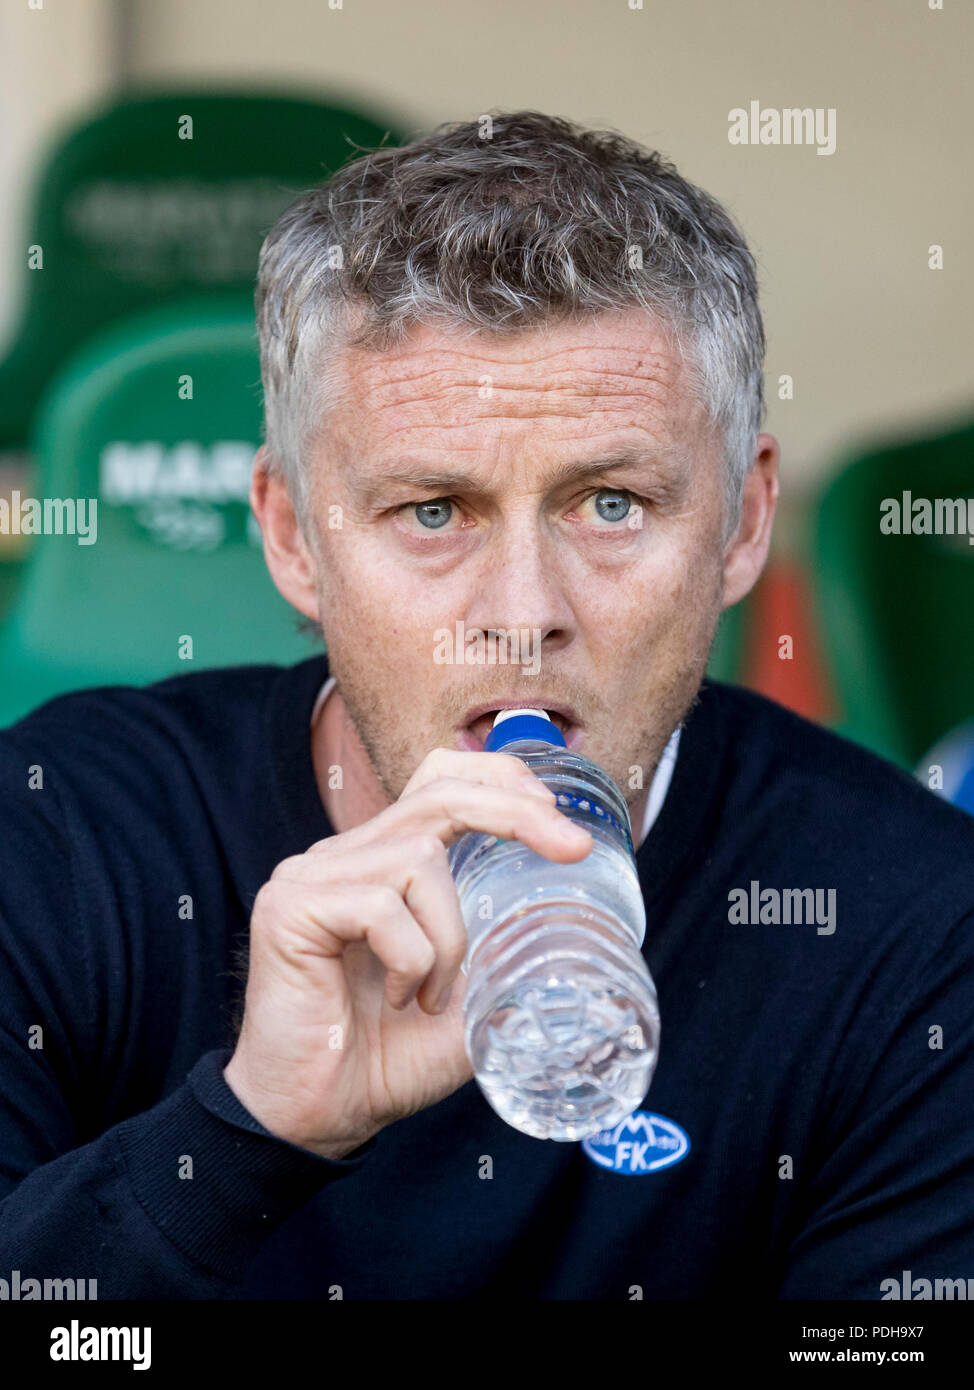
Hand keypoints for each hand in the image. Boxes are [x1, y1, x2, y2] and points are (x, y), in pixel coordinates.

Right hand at [223, 748, 591, 1157]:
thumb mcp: (469, 1000)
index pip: (437, 783)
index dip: (497, 779)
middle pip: (437, 795)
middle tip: (572, 848)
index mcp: (381, 865)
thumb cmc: (385, 1060)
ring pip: (419, 859)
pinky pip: (381, 905)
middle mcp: (343, 858)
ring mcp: (310, 877)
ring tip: (429, 997)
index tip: (555, 814)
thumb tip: (580, 936)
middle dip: (514, 813)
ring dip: (449, 936)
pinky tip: (396, 1001)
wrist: (320, 1118)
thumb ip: (502, 956)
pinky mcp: (289, 907)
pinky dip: (410, 958)